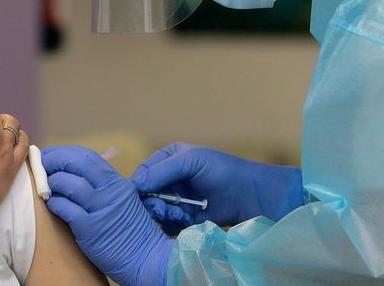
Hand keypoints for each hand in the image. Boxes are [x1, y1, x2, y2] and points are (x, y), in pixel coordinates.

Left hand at [42, 146, 172, 285]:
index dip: (64, 152)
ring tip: (47, 188)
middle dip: (55, 160)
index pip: (87, 156)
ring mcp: (100, 208)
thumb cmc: (131, 229)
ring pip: (70, 184)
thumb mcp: (122, 199)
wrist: (145, 258)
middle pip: (77, 163)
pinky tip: (52, 204)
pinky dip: (55, 203)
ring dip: (53, 182)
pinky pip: (66, 209)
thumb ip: (103, 184)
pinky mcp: (90, 228)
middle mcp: (110, 191)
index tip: (51, 155)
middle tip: (42, 165)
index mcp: (117, 181)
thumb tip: (73, 171)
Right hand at [131, 143, 302, 234]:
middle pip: (145, 195)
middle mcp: (168, 179)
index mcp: (167, 159)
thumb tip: (135, 185)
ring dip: (165, 214)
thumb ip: (162, 171)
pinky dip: (173, 224)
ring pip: (154, 211)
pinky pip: (166, 224)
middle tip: (166, 209)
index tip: (143, 196)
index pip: (143, 173)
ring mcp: (175, 199)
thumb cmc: (222, 170)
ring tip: (180, 214)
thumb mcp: (190, 161)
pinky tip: (187, 220)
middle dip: (154, 203)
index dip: (139, 186)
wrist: (248, 195)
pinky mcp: (183, 217)